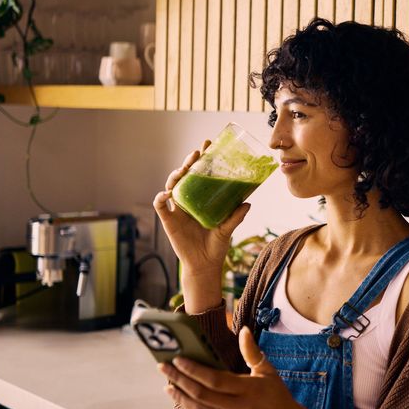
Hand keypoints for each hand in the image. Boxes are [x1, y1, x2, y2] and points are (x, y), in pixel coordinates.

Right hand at [152, 141, 250, 311]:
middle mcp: (188, 200)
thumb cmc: (216, 245)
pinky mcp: (168, 220)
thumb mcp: (227, 229)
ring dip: (175, 175)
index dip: (202, 158)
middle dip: (189, 162)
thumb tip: (247, 203)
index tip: (208, 144)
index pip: (201, 173)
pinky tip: (167, 194)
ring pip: (171, 185)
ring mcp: (177, 209)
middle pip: (185, 175)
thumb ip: (235, 217)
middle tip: (197, 153)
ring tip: (183, 170)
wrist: (205, 265)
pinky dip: (161, 198)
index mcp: (202, 198)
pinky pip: (160, 206)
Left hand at [160, 328, 343, 408]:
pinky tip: (189, 400)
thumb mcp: (267, 372)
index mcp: (249, 389)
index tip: (177, 360)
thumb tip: (243, 330)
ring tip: (168, 386)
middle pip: (201, 395)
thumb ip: (252, 352)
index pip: (214, 379)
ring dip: (181, 398)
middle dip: (179, 380)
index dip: (193, 370)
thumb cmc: (277, 397)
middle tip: (164, 368)